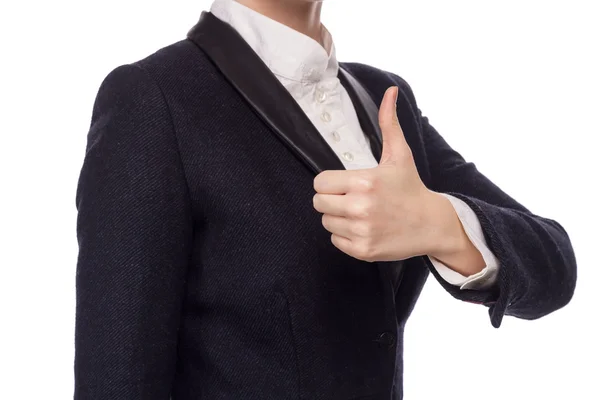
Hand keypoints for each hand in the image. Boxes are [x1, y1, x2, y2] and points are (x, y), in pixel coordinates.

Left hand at [312, 86, 462, 262]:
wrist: (432, 224)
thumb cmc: (410, 187)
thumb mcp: (400, 154)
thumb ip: (389, 123)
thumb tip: (390, 91)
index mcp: (364, 182)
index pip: (319, 183)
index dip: (329, 182)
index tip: (343, 183)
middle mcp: (360, 208)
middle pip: (319, 203)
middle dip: (331, 199)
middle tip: (350, 197)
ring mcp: (361, 231)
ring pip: (326, 222)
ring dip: (337, 217)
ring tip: (359, 212)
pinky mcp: (363, 250)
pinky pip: (335, 240)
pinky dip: (345, 235)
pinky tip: (363, 227)